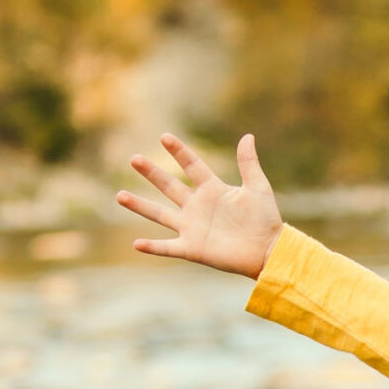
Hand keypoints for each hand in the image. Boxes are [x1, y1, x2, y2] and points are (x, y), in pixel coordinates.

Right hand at [116, 131, 282, 277]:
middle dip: (152, 173)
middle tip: (134, 159)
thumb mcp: (258, 188)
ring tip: (120, 196)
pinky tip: (135, 244)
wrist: (269, 251)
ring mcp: (192, 228)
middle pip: (169, 187)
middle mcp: (198, 207)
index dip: (179, 152)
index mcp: (213, 190)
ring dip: (140, 206)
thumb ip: (249, 163)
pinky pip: (168, 247)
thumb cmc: (266, 220)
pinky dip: (153, 247)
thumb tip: (247, 136)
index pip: (192, 166)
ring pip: (160, 215)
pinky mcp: (192, 248)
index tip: (165, 137)